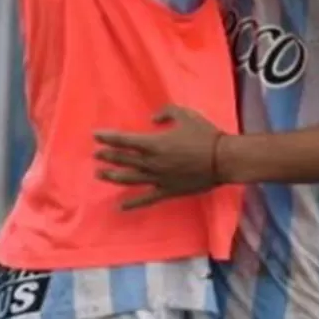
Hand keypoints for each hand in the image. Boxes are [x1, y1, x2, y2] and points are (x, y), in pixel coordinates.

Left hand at [94, 106, 223, 210]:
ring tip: (99, 174)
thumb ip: (167, 113)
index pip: (124, 140)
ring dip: (112, 176)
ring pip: (129, 179)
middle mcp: (152, 163)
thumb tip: (153, 119)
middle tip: (97, 155)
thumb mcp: (186, 115)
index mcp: (154, 144)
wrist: (223, 160)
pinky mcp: (167, 191)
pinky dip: (132, 203)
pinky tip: (120, 206)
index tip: (95, 136)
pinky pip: (146, 199)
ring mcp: (158, 179)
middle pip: (123, 160)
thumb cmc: (205, 135)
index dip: (108, 137)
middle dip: (108, 156)